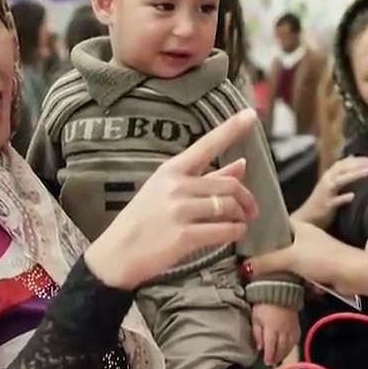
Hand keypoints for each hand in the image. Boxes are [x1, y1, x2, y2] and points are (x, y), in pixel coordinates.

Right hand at [86, 111, 259, 289]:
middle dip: (246, 198)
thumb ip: (206, 178)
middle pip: (229, 184)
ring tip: (240, 222)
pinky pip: (225, 230)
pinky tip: (235, 234)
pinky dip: (237, 232)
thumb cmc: (143, 221)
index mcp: (171, 170)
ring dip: (242, 216)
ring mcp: (179, 210)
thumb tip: (242, 164)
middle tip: (251, 210)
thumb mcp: (166, 191)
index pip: (206, 144)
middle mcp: (176, 186)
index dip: (232, 128)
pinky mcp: (184, 236)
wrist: (116, 254)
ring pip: (229, 206)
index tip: (251, 114)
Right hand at [250, 221, 361, 287]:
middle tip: (247, 264)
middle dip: (267, 255)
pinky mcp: (318, 268)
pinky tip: (279, 283)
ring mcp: (312, 252)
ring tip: (258, 275)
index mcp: (298, 226)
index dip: (260, 232)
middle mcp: (305, 236)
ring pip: (289, 259)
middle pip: (280, 244)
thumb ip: (267, 262)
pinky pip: (299, 271)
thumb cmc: (321, 258)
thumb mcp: (290, 258)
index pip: (274, 225)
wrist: (353, 273)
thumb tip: (242, 268)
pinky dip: (291, 277)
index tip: (244, 242)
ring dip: (279, 268)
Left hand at [252, 303, 299, 366]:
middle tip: (272, 363)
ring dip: (284, 353)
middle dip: (277, 357)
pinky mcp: (297, 325)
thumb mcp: (255, 317)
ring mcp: (291, 328)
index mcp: (271, 329)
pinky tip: (288, 348)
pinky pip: (296, 339)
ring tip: (280, 358)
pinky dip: (292, 346)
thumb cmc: (263, 304)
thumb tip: (260, 347)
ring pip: (290, 345)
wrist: (279, 290)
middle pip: (281, 348)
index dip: (269, 356)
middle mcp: (283, 331)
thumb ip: (257, 333)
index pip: (271, 347)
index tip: (267, 362)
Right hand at [293, 156, 367, 228]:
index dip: (359, 159)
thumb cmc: (322, 202)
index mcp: (329, 175)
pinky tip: (352, 196)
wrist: (306, 220)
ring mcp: (326, 193)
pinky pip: (334, 201)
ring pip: (340, 181)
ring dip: (353, 175)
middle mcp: (327, 181)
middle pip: (344, 168)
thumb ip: (342, 173)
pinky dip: (343, 198)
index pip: (345, 162)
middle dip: (360, 164)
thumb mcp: (331, 185)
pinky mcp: (325, 206)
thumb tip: (353, 159)